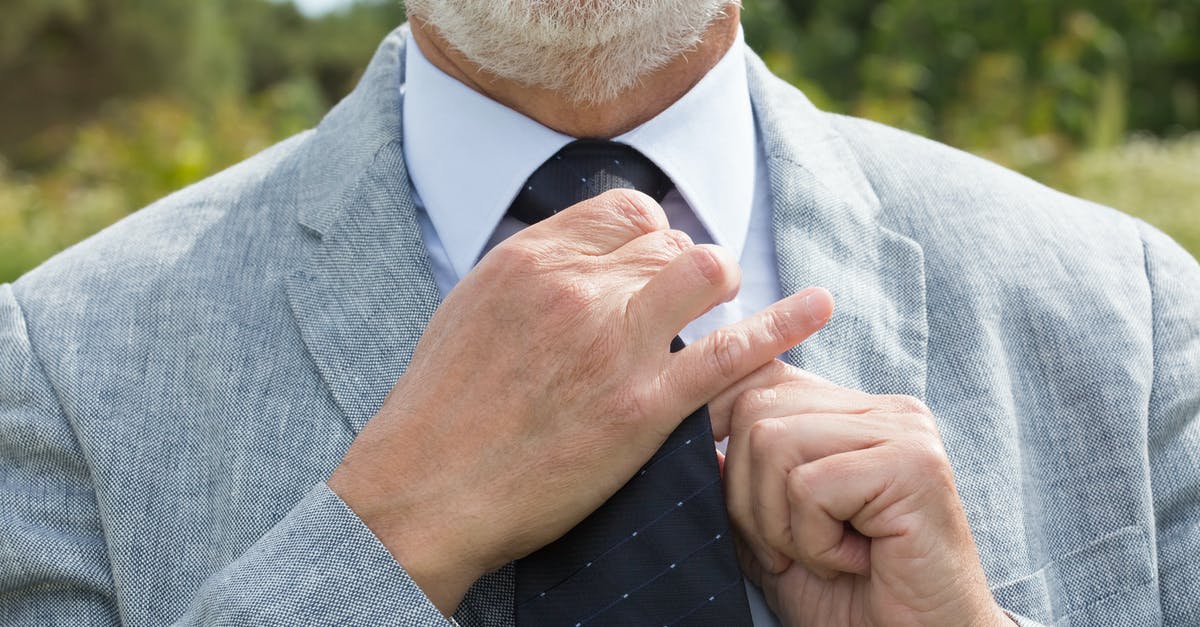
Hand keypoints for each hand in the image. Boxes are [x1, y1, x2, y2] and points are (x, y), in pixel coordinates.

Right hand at [327, 190, 831, 613]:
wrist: (422, 492)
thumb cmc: (441, 409)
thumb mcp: (471, 308)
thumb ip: (534, 271)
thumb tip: (587, 255)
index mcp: (529, 257)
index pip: (627, 212)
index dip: (652, 237)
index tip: (652, 266)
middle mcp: (575, 288)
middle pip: (670, 243)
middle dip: (682, 271)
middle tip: (674, 311)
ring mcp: (613, 345)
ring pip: (707, 273)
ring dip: (719, 289)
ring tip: (716, 314)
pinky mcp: (643, 407)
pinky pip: (731, 352)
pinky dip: (783, 327)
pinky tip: (818, 308)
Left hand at [710, 318, 1009, 626]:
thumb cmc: (848, 597)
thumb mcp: (773, 531)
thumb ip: (738, 480)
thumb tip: (686, 427)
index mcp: (852, 412)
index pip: (761, 376)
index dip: (718, 423)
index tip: (714, 479)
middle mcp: (882, 408)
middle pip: (755, 410)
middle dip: (747, 495)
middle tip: (790, 549)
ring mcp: (903, 430)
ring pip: (773, 442)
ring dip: (781, 522)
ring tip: (826, 554)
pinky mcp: (913, 465)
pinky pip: (810, 485)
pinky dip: (814, 540)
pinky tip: (856, 561)